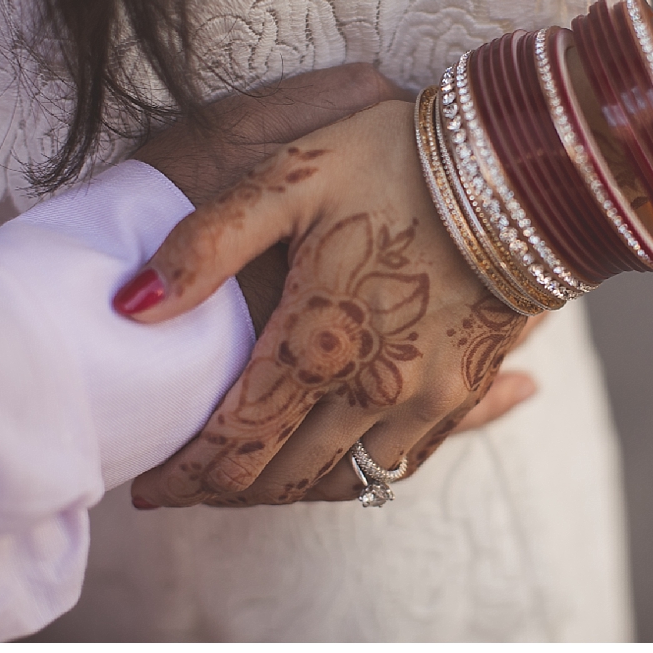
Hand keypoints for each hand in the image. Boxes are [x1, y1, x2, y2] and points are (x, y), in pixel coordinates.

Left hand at [121, 99, 532, 505]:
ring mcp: (428, 397)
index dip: (182, 474)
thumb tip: (129, 307)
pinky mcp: (466, 391)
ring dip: (287, 492)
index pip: (233, 441)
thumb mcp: (290, 178)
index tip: (149, 486)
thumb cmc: (397, 158)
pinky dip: (356, 478)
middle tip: (189, 488)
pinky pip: (403, 464)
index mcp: (319, 339)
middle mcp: (375, 386)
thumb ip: (206, 245)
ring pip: (344, 481)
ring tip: (248, 484)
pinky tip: (333, 467)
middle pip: (282, 476)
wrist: (522, 166)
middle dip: (224, 493)